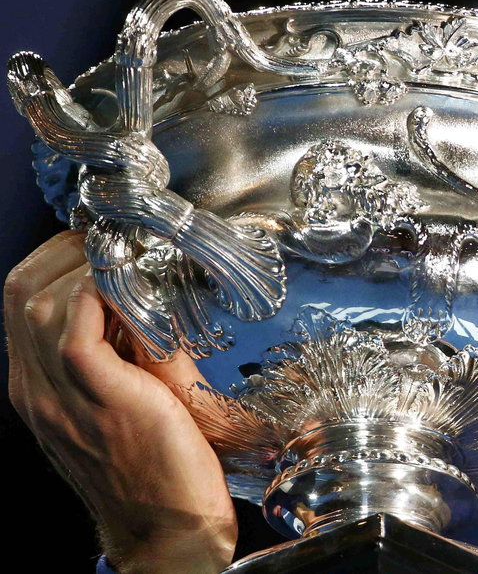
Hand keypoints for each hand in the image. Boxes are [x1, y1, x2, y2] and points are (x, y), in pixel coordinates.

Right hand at [6, 231, 236, 572]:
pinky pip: (75, 332)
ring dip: (83, 266)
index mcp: (38, 386)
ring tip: (126, 260)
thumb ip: (128, 350)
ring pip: (37, 302)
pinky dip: (99, 299)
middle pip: (19, 290)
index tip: (101, 243)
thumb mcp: (131, 396)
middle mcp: (37, 388)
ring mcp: (60, 395)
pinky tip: (131, 291)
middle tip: (114, 240)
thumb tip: (149, 298)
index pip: (21, 300)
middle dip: (64, 250)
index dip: (57, 260)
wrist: (168, 528)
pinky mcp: (98, 399)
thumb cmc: (160, 464)